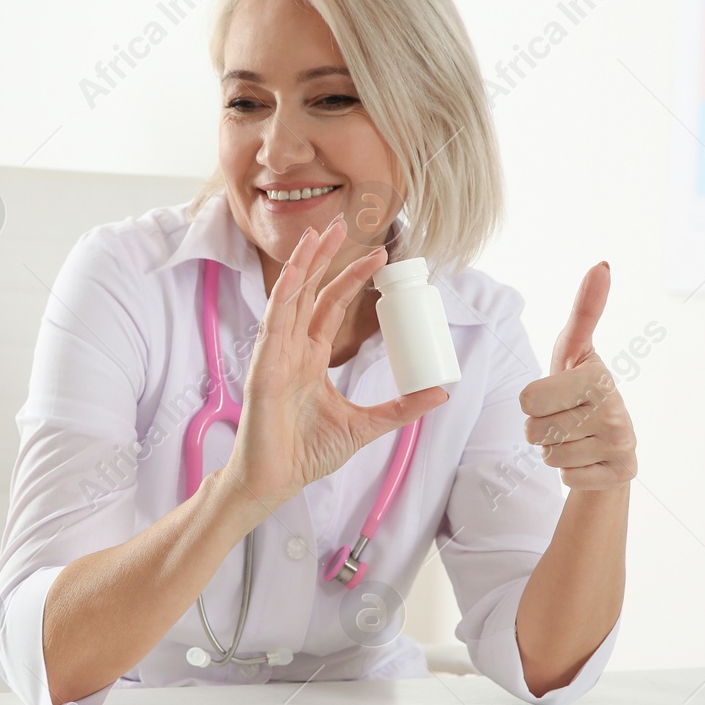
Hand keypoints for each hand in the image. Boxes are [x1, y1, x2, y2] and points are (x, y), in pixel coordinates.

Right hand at [220, 213, 450, 511]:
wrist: (276, 481)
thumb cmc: (306, 454)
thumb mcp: (365, 426)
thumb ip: (401, 409)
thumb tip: (441, 395)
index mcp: (310, 358)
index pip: (330, 305)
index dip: (351, 278)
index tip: (379, 257)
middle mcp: (290, 349)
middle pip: (307, 291)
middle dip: (324, 257)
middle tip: (343, 224)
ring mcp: (275, 356)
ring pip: (288, 299)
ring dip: (302, 265)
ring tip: (317, 234)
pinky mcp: (263, 369)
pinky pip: (273, 325)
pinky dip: (283, 297)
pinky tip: (294, 274)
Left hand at [520, 261, 637, 490]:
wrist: (610, 447)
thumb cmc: (580, 392)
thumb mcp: (575, 352)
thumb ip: (584, 311)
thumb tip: (602, 264)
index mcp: (598, 377)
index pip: (528, 398)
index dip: (533, 400)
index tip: (560, 386)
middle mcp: (615, 409)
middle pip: (532, 428)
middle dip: (539, 427)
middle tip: (562, 418)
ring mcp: (621, 443)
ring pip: (548, 455)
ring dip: (554, 450)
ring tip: (576, 437)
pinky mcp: (622, 473)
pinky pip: (566, 478)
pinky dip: (570, 472)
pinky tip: (588, 459)